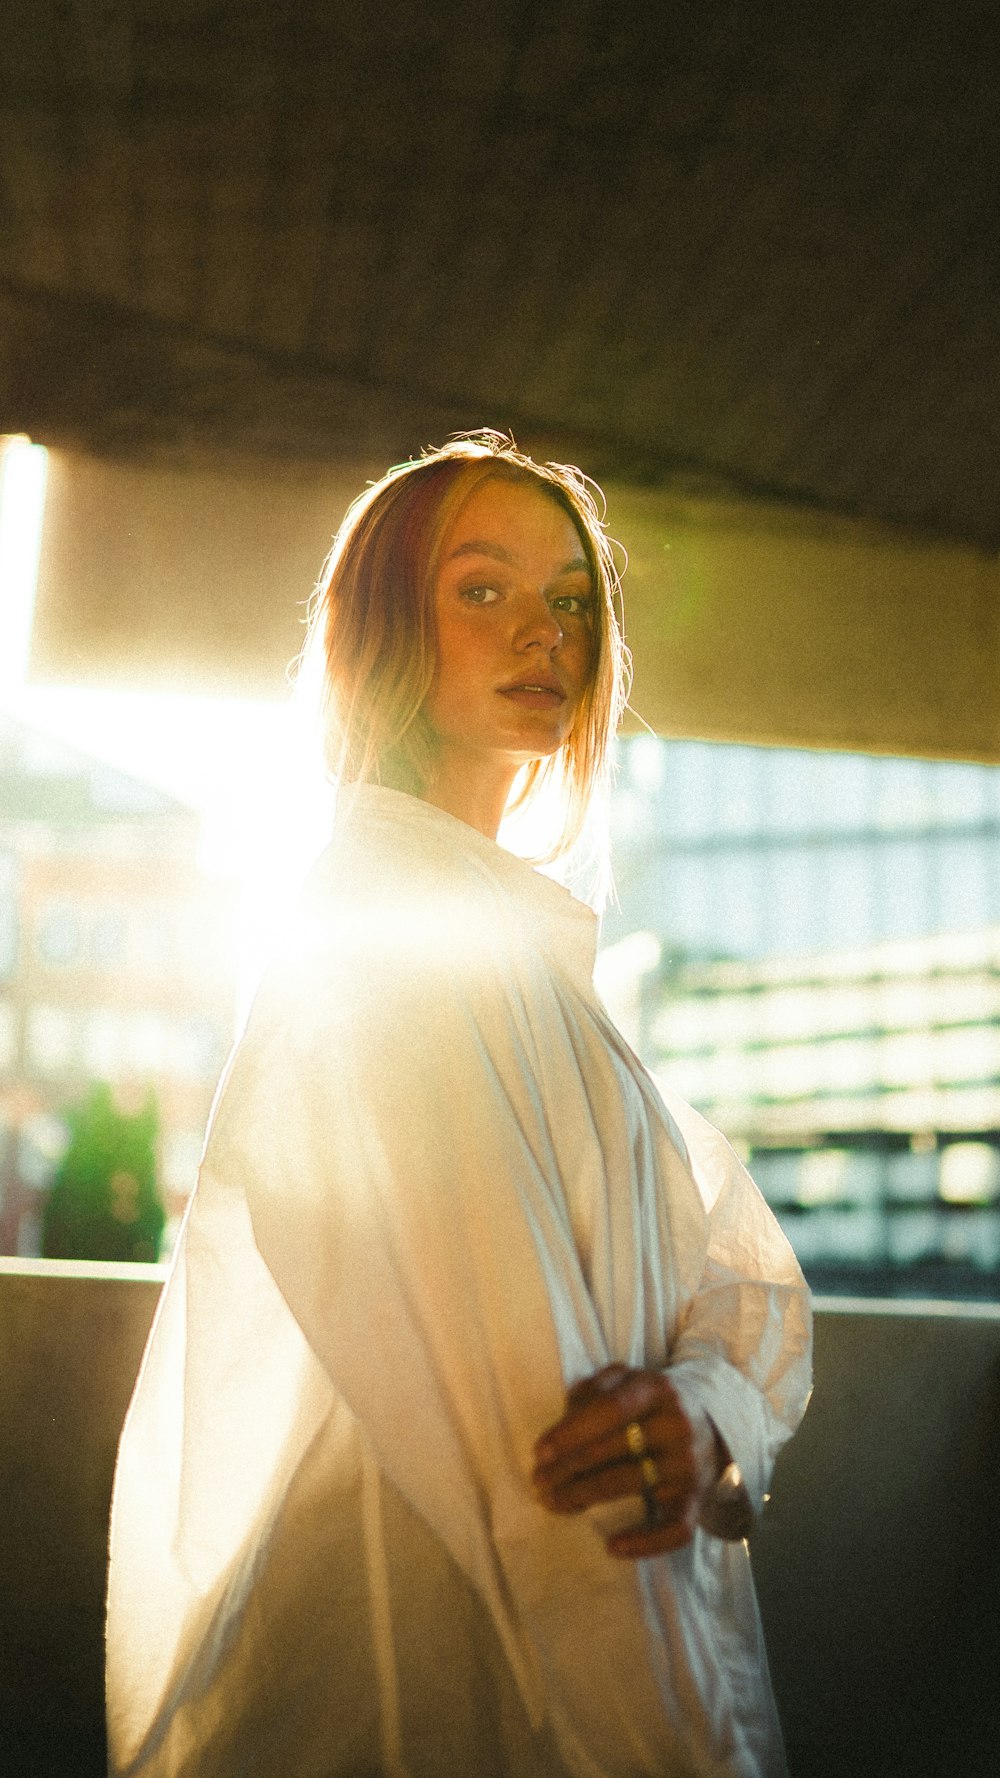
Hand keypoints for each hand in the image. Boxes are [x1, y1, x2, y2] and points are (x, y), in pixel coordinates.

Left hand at [531, 1364, 725, 1558]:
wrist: (712, 1424)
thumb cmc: (652, 1403)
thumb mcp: (629, 1380)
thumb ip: (594, 1388)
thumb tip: (564, 1420)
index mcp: (657, 1389)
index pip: (611, 1409)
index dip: (572, 1431)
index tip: (540, 1451)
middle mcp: (677, 1425)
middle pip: (616, 1448)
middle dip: (570, 1467)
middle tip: (538, 1481)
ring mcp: (689, 1464)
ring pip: (632, 1482)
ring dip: (586, 1495)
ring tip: (555, 1503)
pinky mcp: (697, 1499)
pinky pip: (675, 1529)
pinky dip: (645, 1542)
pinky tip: (612, 1546)